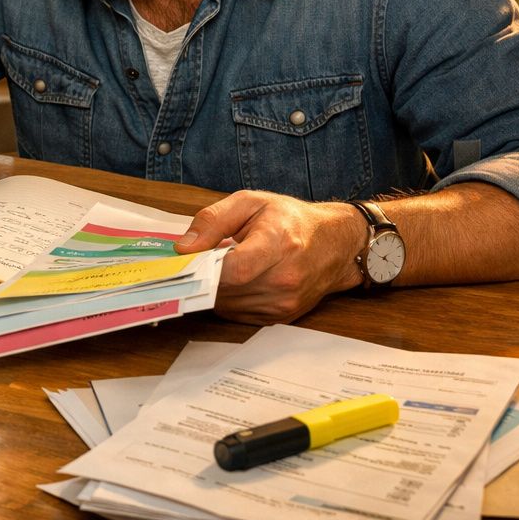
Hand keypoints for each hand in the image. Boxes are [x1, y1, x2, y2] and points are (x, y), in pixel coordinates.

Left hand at [174, 191, 367, 323]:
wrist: (334, 243)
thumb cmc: (291, 219)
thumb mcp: (249, 202)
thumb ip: (212, 221)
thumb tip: (184, 247)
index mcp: (280, 242)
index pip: (235, 269)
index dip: (205, 268)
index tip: (187, 259)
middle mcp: (286, 278)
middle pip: (227, 290)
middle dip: (205, 276)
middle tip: (198, 260)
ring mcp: (286, 302)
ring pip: (228, 306)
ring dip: (215, 289)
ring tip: (220, 267)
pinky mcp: (282, 317)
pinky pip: (239, 314)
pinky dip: (229, 299)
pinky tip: (234, 281)